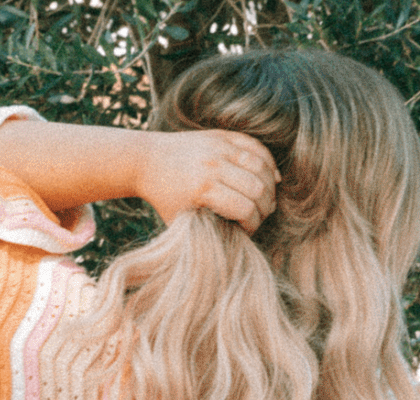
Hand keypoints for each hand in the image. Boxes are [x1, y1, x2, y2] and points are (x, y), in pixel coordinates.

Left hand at [137, 129, 279, 232]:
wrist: (147, 160)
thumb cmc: (165, 198)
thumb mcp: (181, 222)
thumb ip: (206, 232)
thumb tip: (236, 245)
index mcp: (203, 189)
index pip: (245, 209)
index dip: (253, 225)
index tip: (248, 231)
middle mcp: (213, 165)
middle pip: (259, 188)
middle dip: (265, 207)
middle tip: (261, 217)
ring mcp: (218, 146)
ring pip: (261, 166)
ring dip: (270, 186)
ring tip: (267, 200)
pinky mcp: (222, 135)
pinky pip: (256, 147)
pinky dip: (268, 162)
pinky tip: (272, 177)